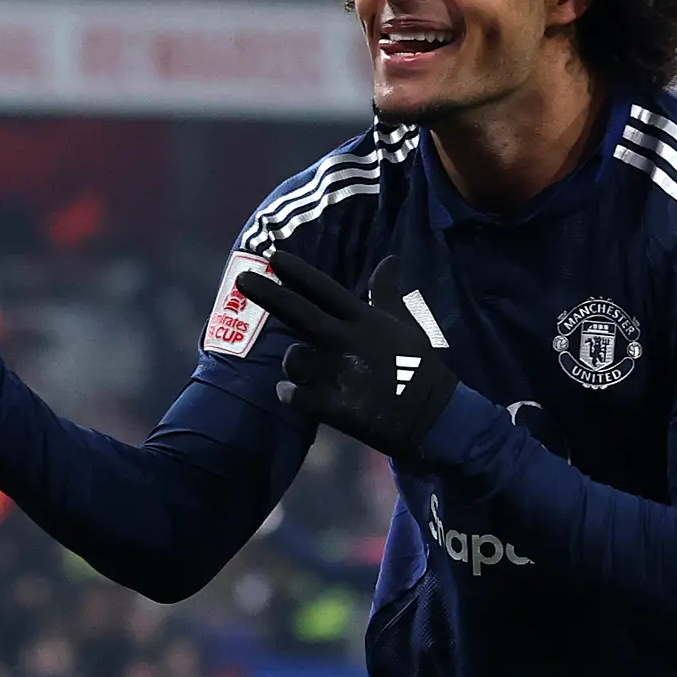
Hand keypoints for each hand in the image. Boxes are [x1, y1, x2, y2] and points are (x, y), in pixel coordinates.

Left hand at [233, 251, 455, 457]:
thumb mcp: (405, 324)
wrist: (434, 418)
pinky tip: (296, 396)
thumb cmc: (419, 367)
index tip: (275, 257)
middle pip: (300, 313)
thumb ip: (386, 292)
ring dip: (294, 363)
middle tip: (242, 280)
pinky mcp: (333, 405)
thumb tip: (389, 259)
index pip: (325, 289)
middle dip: (269, 293)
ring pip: (293, 359)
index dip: (299, 273)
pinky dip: (289, 394)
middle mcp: (349, 341)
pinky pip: (292, 395)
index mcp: (365, 321)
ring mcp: (339, 373)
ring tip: (310, 371)